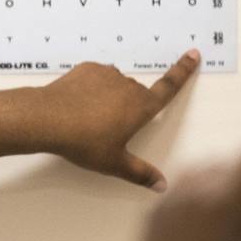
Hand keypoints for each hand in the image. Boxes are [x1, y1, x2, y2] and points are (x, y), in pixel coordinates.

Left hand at [38, 51, 200, 189]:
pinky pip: (96, 79)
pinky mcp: (86, 69)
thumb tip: (162, 186)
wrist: (47, 118)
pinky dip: (91, 89)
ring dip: (109, 98)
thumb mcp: (114, 163)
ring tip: (89, 119)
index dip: (183, 71)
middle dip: (127, 109)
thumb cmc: (84, 142)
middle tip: (107, 130)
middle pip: (136, 96)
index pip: (169, 87)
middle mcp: (128, 86)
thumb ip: (140, 173)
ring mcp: (107, 74)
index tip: (193, 54)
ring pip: (115, 86)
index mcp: (141, 107)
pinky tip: (78, 105)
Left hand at [128, 152, 240, 240]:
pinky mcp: (158, 202)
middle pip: (231, 163)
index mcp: (224, 200)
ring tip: (231, 210)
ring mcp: (173, 193)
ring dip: (223, 181)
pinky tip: (206, 217)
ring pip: (207, 169)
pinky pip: (186, 183)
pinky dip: (201, 190)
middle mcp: (196, 188)